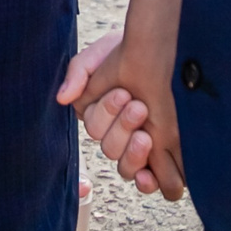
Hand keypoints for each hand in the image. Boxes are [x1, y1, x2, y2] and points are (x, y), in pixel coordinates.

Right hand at [56, 28, 184, 199]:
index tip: (123, 92)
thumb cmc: (129, 50)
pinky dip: (146, 182)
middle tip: (139, 107)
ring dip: (133, 154)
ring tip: (146, 136)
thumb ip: (79, 72)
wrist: (167, 48)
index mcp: (99, 113)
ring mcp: (137, 148)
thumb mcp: (101, 53)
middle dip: (123, 127)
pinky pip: (147, 182)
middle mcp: (116, 134)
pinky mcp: (160, 158)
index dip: (107, 112)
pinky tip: (150, 175)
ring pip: (125, 168)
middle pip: (109, 148)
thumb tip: (63, 98)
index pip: (94, 126)